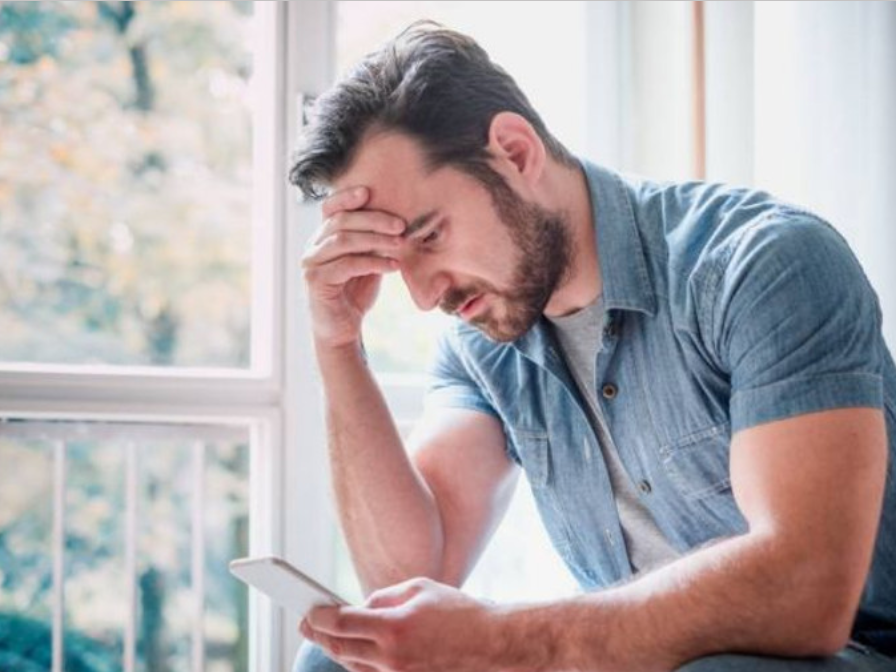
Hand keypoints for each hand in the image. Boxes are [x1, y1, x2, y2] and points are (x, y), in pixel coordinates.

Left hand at [300, 577, 503, 671]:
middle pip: (341, 649)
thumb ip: (383, 598)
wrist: (493, 644)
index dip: (318, 617)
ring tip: (329, 635)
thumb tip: (360, 607)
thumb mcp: (419, 589)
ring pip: (355, 666)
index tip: (307, 610)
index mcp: (394, 628)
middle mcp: (392, 658)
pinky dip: (362, 662)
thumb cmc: (458, 611)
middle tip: (307, 622)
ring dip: (340, 649)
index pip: (341, 624)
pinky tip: (357, 650)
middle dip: (319, 635)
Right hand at [301, 186, 405, 347]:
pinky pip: (347, 264)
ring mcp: (311, 264)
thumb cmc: (355, 293)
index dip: (346, 197)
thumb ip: (374, 242)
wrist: (342, 329)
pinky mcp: (316, 281)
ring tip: (401, 244)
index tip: (369, 192)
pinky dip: (373, 262)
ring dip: (376, 240)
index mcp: (323, 238)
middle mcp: (313, 247)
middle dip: (373, 220)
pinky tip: (393, 266)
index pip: (329, 208)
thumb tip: (398, 222)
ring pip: (344, 241)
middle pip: (340, 222)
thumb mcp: (367, 262)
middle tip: (400, 224)